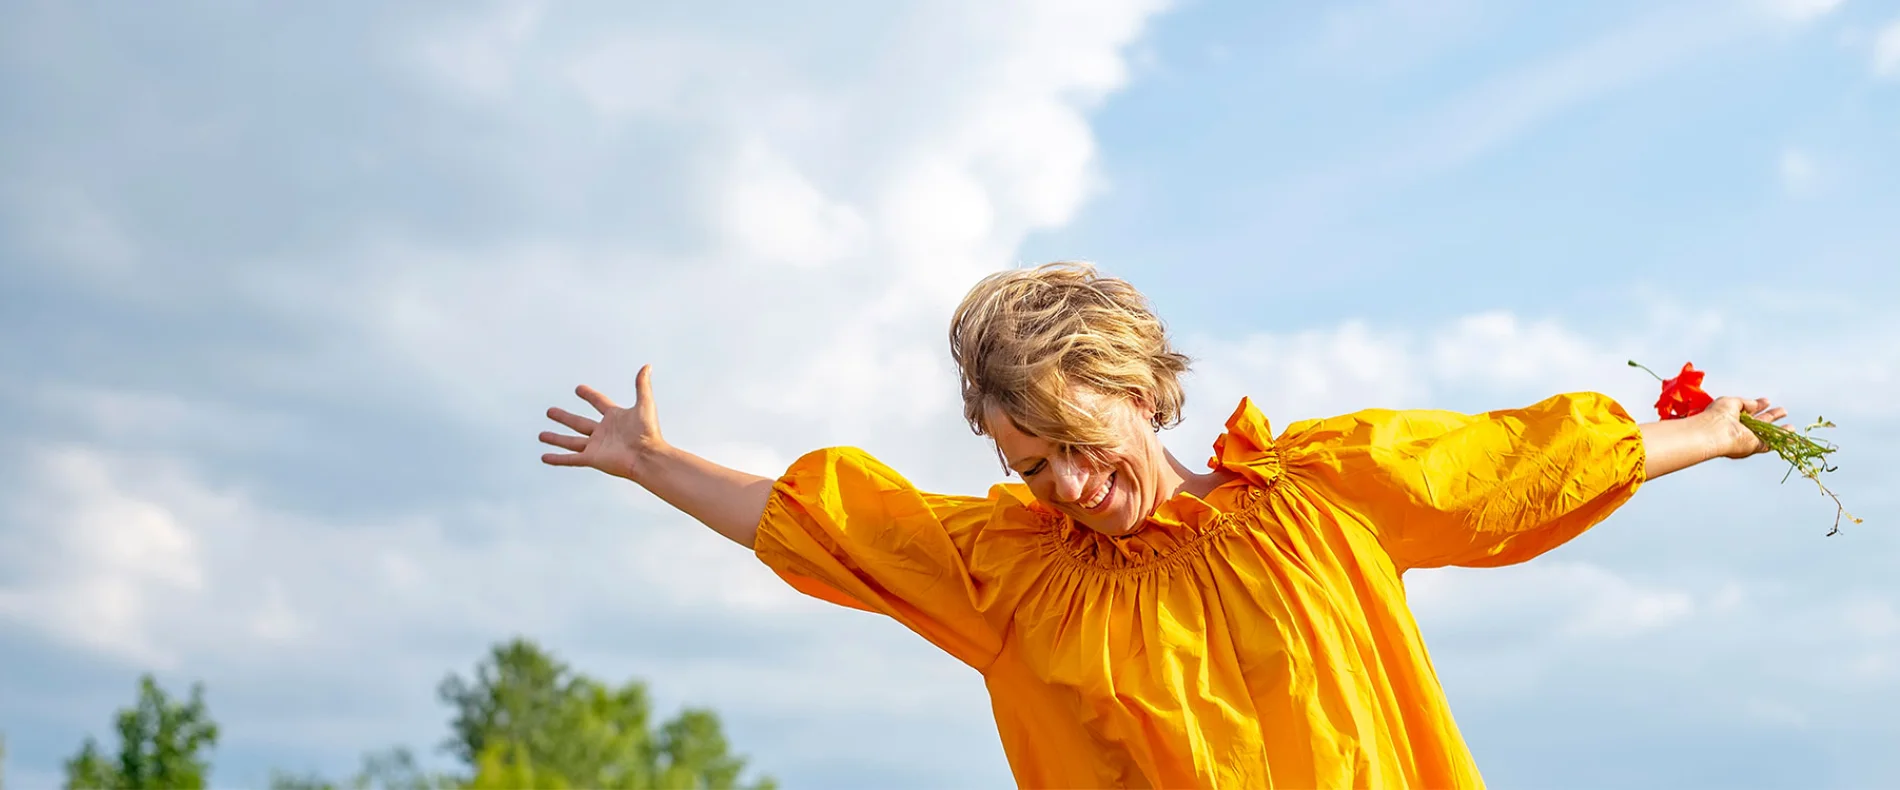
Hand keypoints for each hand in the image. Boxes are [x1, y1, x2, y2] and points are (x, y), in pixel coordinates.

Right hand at [540, 365, 666, 480]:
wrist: (647, 457)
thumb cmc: (648, 433)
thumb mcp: (645, 404)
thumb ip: (642, 385)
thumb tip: (647, 366)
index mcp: (615, 418)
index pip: (599, 403)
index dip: (589, 396)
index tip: (578, 389)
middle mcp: (603, 432)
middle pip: (579, 423)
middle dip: (564, 417)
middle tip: (550, 411)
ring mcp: (596, 446)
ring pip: (571, 441)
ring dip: (556, 438)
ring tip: (541, 435)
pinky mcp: (592, 459)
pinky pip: (570, 459)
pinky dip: (557, 458)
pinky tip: (544, 457)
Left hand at [1704, 395, 1788, 458]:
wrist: (1714, 432)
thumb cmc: (1717, 415)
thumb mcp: (1730, 402)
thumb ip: (1745, 402)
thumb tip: (1757, 403)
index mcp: (1732, 416)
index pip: (1748, 410)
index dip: (1758, 405)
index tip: (1767, 401)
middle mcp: (1740, 427)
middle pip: (1759, 421)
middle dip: (1772, 416)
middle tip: (1783, 411)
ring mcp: (1748, 437)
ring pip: (1767, 434)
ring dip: (1780, 430)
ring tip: (1792, 427)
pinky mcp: (1754, 446)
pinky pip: (1770, 444)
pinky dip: (1781, 441)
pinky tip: (1792, 437)